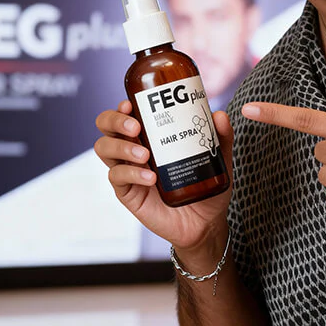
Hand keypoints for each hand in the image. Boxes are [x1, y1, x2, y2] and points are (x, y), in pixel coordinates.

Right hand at [94, 100, 233, 250]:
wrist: (205, 222)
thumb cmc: (205, 186)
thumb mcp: (216, 158)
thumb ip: (220, 137)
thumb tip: (220, 115)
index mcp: (149, 134)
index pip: (125, 113)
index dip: (122, 106)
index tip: (132, 103)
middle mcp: (132, 148)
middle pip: (106, 126)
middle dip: (115, 121)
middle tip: (135, 127)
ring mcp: (128, 170)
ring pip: (104, 149)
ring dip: (121, 147)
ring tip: (145, 155)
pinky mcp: (127, 192)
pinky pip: (117, 177)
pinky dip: (132, 174)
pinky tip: (150, 178)